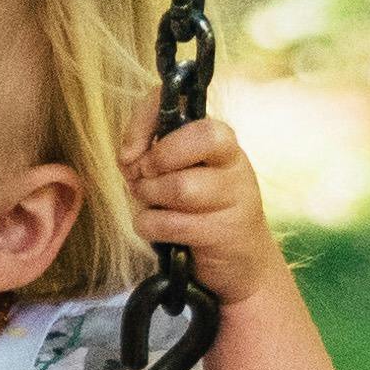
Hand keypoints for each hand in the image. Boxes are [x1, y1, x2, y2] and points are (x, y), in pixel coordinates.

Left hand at [125, 115, 289, 306]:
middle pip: (200, 137)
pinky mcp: (226, 232)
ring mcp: (235, 196)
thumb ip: (151, 157)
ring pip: (181, 186)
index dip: (146, 120)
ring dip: (149, 198)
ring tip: (151, 206)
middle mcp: (233, 162)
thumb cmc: (201, 213)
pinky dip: (150, 227)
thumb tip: (128, 157)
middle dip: (158, 158)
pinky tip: (158, 231)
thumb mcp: (179, 175)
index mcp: (219, 139)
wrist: (241, 264)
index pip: (184, 105)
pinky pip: (172, 224)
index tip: (129, 151)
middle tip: (144, 178)